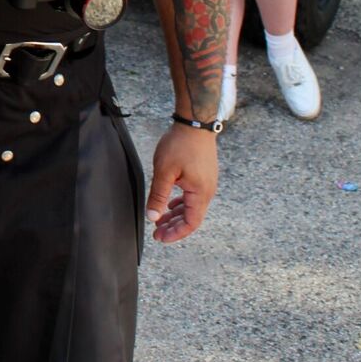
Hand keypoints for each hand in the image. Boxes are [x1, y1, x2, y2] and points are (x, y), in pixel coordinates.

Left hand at [145, 123, 218, 242]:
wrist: (195, 123)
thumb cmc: (180, 145)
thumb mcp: (164, 172)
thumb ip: (158, 196)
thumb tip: (153, 217)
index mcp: (200, 193)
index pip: (191, 223)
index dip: (176, 233)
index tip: (160, 238)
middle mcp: (207, 191)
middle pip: (191, 217)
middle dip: (174, 227)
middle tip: (156, 233)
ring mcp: (206, 183)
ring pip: (191, 207)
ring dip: (176, 215)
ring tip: (159, 220)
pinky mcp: (203, 175)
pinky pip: (192, 197)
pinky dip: (180, 204)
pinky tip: (170, 205)